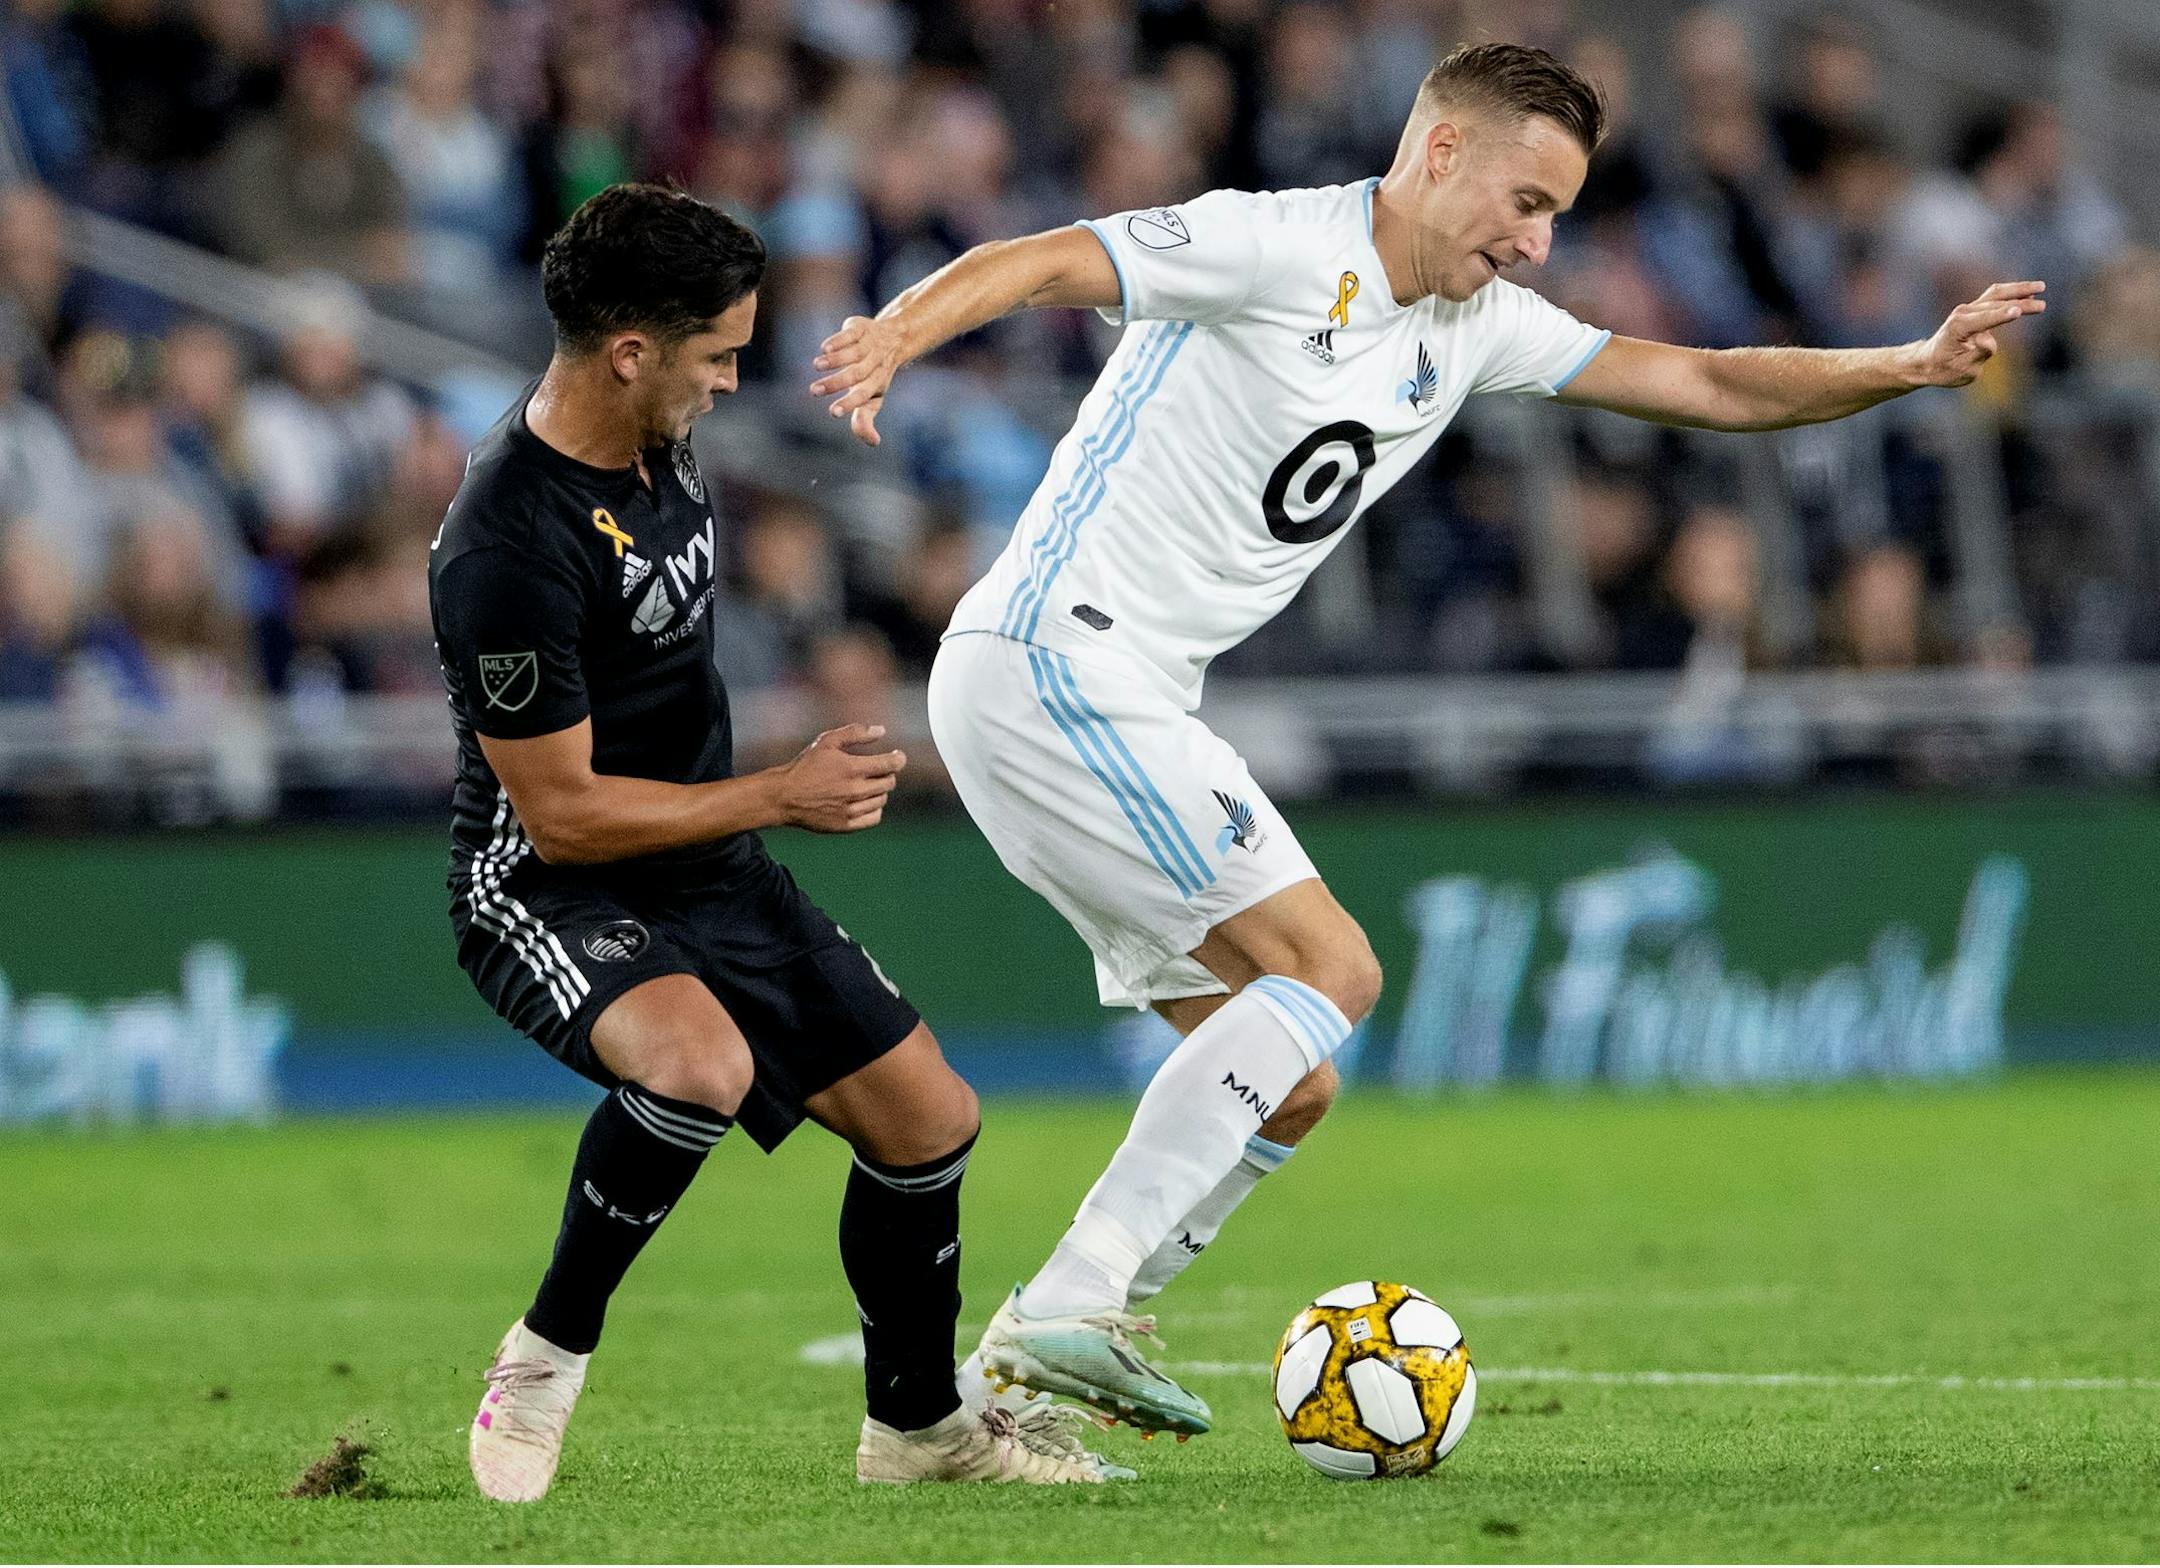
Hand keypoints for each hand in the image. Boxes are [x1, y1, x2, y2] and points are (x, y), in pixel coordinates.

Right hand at [771, 723, 906, 831]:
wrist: (784, 796)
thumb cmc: (805, 766)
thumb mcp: (826, 741)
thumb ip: (855, 733)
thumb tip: (881, 730)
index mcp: (852, 768)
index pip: (892, 764)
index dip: (899, 759)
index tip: (897, 756)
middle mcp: (855, 790)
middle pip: (889, 782)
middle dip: (887, 773)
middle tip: (876, 769)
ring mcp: (851, 809)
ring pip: (882, 799)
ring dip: (879, 790)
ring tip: (865, 784)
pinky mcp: (847, 825)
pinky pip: (874, 817)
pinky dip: (874, 808)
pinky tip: (864, 801)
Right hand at [810, 316, 906, 446]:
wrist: (895, 338)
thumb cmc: (876, 374)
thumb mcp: (873, 398)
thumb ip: (866, 420)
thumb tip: (874, 442)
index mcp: (876, 383)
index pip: (863, 395)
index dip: (849, 404)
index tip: (832, 413)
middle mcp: (874, 364)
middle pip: (856, 375)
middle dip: (835, 383)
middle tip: (813, 391)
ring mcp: (869, 345)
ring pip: (854, 353)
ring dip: (835, 360)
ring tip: (817, 366)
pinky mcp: (861, 328)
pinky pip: (851, 334)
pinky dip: (838, 341)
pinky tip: (824, 348)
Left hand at [1915, 281, 2045, 387]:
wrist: (1928, 362)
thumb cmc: (1944, 369)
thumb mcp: (1962, 370)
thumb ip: (1977, 355)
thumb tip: (1988, 340)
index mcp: (1958, 328)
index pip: (1984, 319)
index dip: (2001, 316)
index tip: (2019, 312)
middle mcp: (1962, 314)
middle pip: (1995, 305)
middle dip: (2019, 304)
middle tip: (2042, 306)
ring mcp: (1967, 309)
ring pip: (1996, 295)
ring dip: (2019, 290)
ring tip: (2041, 287)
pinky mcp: (1973, 309)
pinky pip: (1994, 297)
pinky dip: (2011, 292)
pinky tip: (2029, 293)